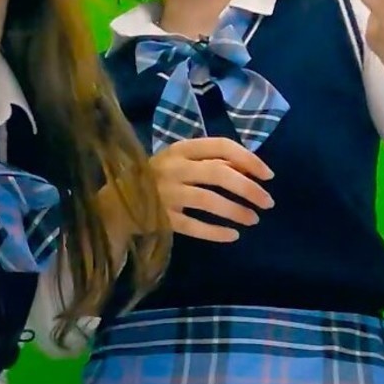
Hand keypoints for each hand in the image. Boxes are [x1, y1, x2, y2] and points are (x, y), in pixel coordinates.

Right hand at [150, 137, 273, 242]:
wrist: (116, 202)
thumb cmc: (156, 179)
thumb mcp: (180, 163)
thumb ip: (210, 163)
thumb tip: (249, 171)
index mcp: (181, 150)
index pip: (222, 147)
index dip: (248, 160)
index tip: (268, 176)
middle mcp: (174, 169)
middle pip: (219, 174)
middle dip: (248, 188)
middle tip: (267, 202)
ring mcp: (166, 194)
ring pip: (208, 200)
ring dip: (235, 210)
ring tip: (253, 219)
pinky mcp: (161, 218)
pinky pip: (193, 226)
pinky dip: (215, 232)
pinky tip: (232, 236)